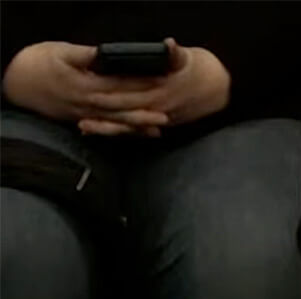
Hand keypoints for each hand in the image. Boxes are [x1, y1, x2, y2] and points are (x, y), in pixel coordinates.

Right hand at [1, 41, 167, 131]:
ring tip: (163, 124)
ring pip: (119, 121)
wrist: (19, 84)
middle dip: (147, 106)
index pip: (119, 84)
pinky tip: (146, 133)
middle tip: (171, 107)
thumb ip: (85, 55)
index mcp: (86, 84)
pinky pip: (111, 129)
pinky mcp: (85, 119)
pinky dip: (129, 131)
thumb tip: (103, 54)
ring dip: (141, 123)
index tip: (161, 81)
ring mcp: (88, 114)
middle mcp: (89, 103)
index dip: (140, 83)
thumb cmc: (40, 63)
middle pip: (123, 105)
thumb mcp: (61, 53)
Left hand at [80, 38, 229, 133]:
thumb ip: (175, 54)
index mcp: (162, 89)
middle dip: (101, 111)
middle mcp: (159, 107)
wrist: (220, 90)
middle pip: (124, 111)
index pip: (130, 90)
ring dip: (106, 127)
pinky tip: (102, 132)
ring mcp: (159, 118)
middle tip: (78, 109)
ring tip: (84, 126)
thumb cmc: (200, 70)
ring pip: (128, 126)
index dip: (109, 89)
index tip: (90, 88)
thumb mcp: (188, 58)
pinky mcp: (159, 124)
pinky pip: (136, 131)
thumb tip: (169, 45)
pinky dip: (118, 132)